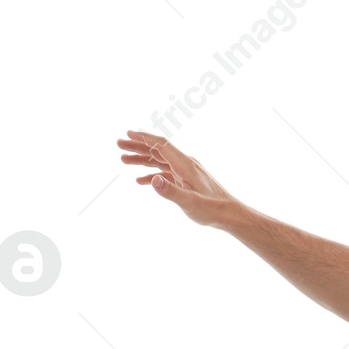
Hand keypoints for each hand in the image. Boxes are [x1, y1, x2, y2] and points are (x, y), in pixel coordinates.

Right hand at [116, 130, 240, 227]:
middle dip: (137, 147)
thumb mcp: (189, 202)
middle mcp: (185, 164)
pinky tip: (140, 180)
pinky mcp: (186, 181)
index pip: (161, 145)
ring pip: (160, 161)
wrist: (229, 214)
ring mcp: (185, 172)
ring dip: (142, 159)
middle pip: (157, 150)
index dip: (144, 138)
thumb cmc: (212, 209)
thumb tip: (152, 180)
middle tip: (119, 144)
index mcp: (185, 164)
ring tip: (124, 160)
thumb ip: (170, 191)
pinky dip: (152, 174)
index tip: (128, 134)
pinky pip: (166, 173)